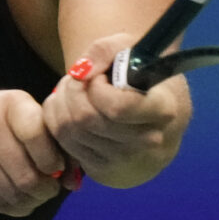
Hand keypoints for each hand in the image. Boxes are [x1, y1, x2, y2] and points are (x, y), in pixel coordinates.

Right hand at [0, 89, 65, 216]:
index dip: (53, 160)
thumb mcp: (18, 110)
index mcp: (10, 104)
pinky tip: (18, 198)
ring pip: (13, 194)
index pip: (37, 136)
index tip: (57, 167)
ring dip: (31, 201)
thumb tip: (73, 179)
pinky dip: (14, 207)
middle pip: (26, 176)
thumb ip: (48, 137)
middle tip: (50, 188)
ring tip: (35, 193)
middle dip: (46, 189)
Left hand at [43, 35, 189, 187]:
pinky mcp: (102, 170)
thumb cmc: (137, 77)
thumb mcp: (128, 48)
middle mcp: (146, 141)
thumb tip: (80, 72)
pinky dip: (56, 118)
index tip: (100, 77)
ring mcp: (123, 160)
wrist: (148, 117)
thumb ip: (104, 50)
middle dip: (72, 90)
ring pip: (70, 130)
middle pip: (86, 119)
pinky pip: (63, 142)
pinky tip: (69, 106)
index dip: (97, 88)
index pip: (118, 107)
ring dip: (61, 101)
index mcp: (161, 110)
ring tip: (74, 88)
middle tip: (79, 78)